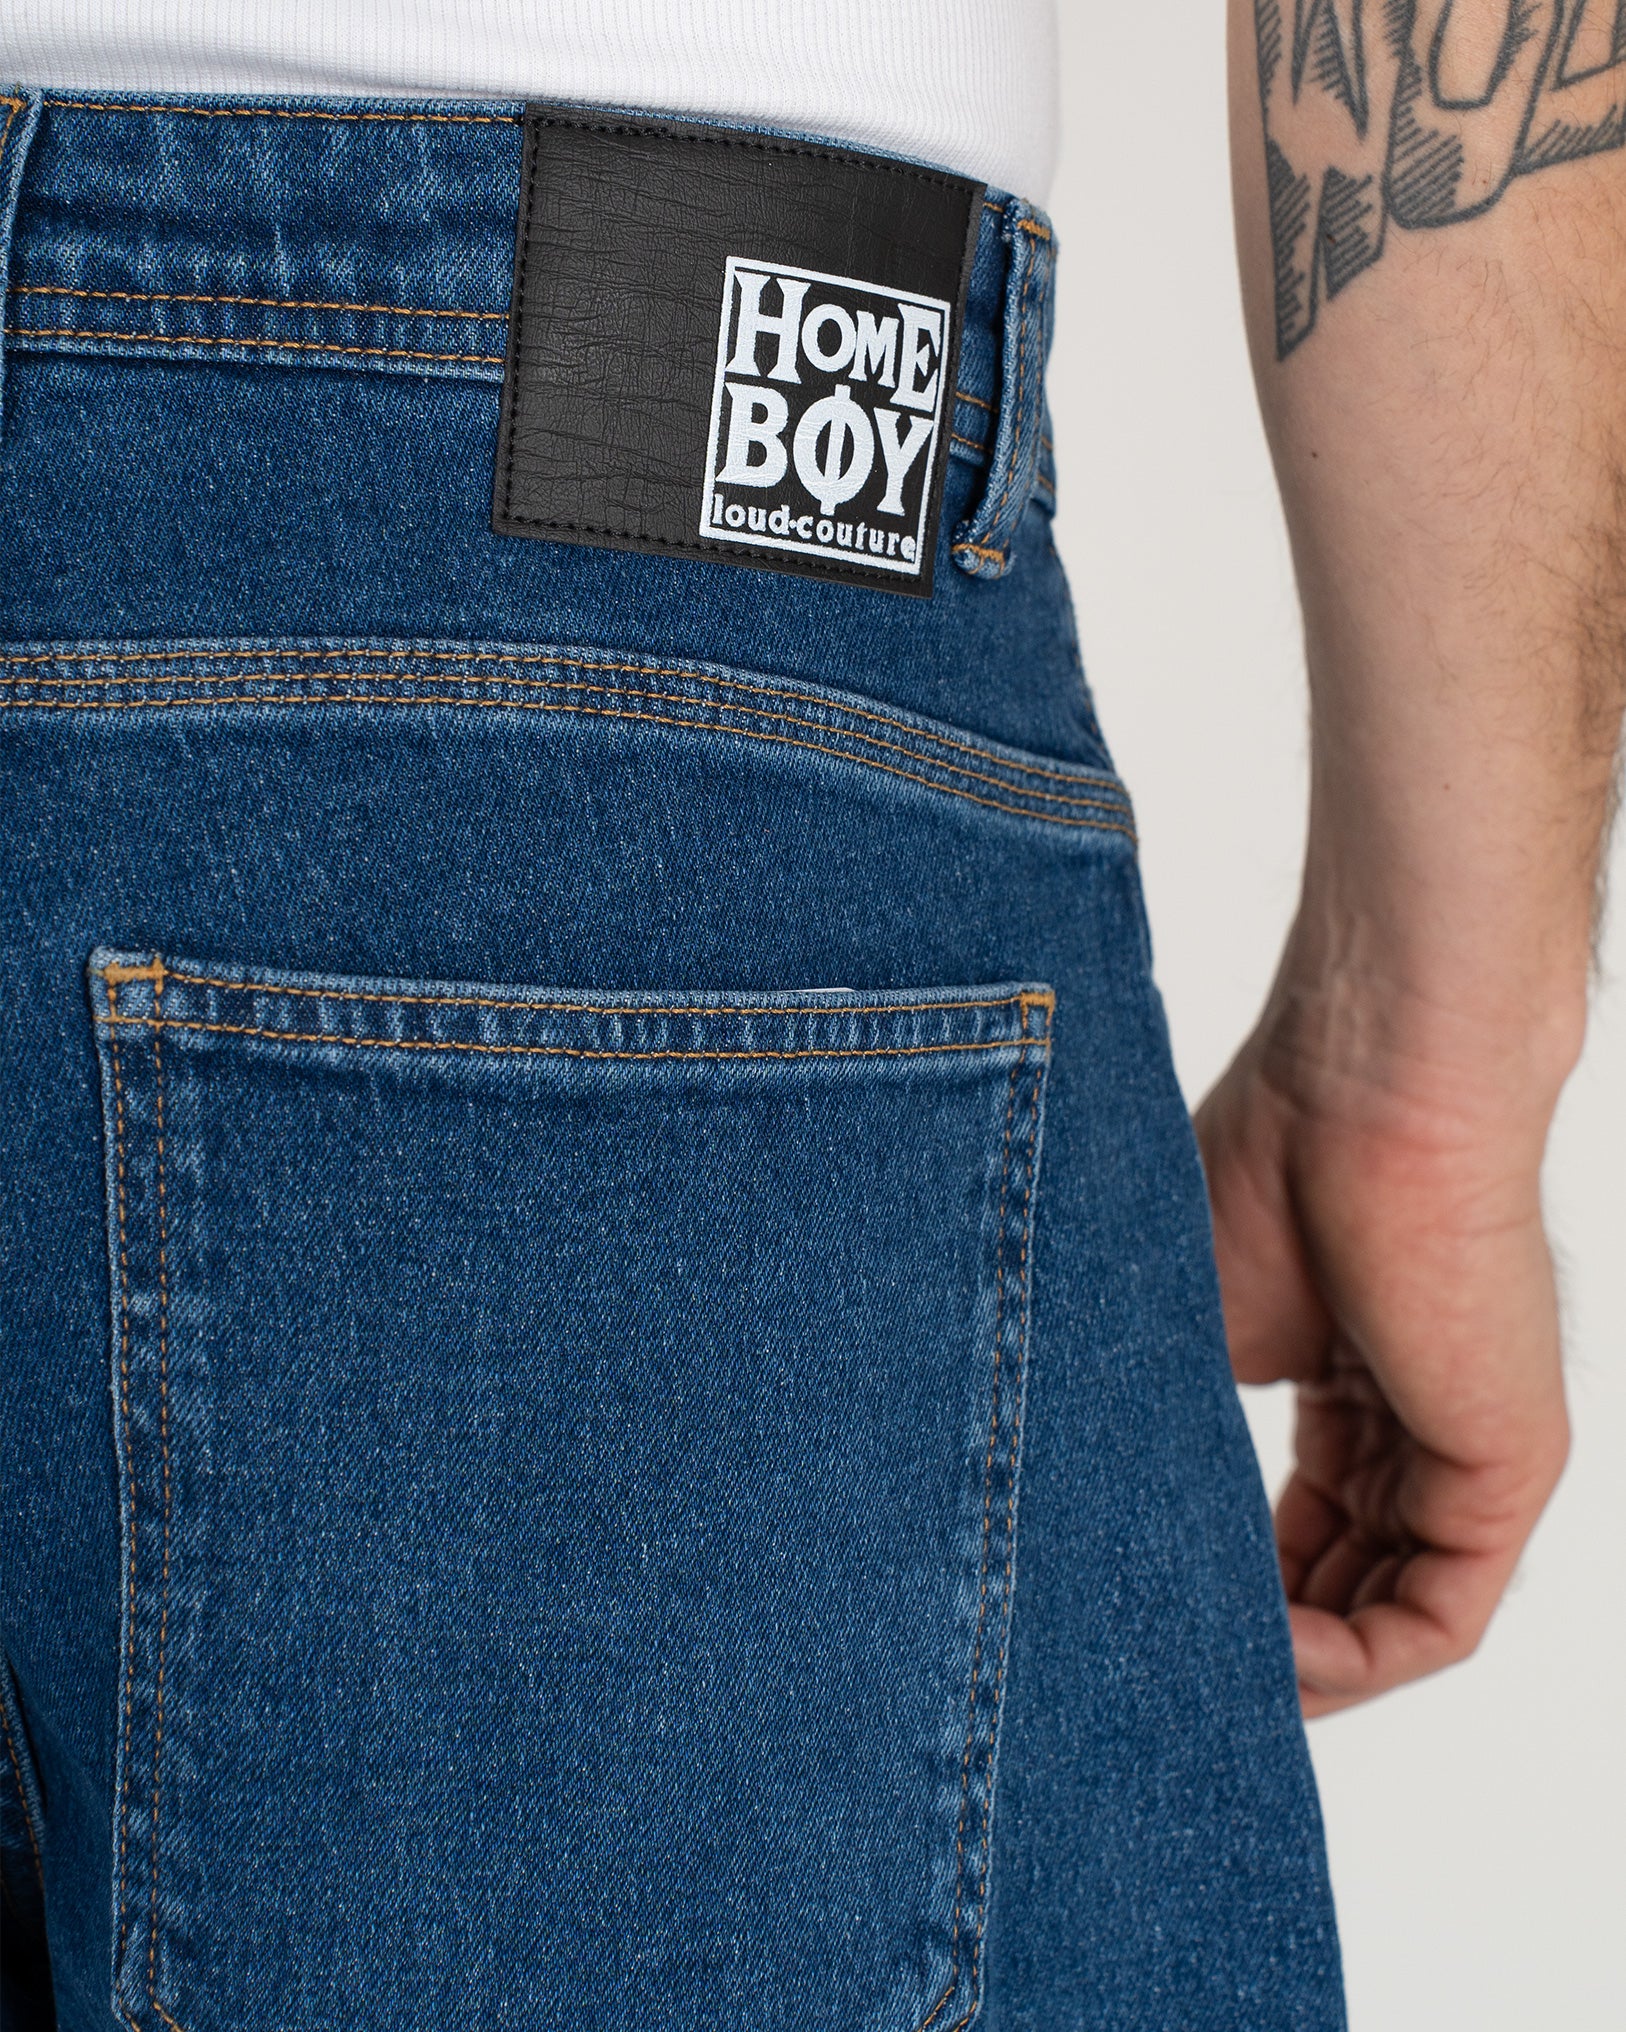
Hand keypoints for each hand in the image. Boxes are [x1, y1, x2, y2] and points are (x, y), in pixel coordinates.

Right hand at [1195, 967, 1571, 1716]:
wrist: (1369, 1085)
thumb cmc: (1267, 1166)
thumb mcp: (1187, 1333)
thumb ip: (1167, 1440)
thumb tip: (1084, 1541)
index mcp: (1341, 1383)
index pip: (1291, 1529)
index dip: (1224, 1592)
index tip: (1142, 1623)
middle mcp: (1410, 1427)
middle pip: (1337, 1584)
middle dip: (1256, 1646)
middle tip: (1166, 1679)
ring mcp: (1463, 1451)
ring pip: (1384, 1615)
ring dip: (1298, 1670)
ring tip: (1202, 1682)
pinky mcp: (1507, 1469)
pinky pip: (1437, 1617)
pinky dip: (1355, 1663)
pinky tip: (1272, 1666)